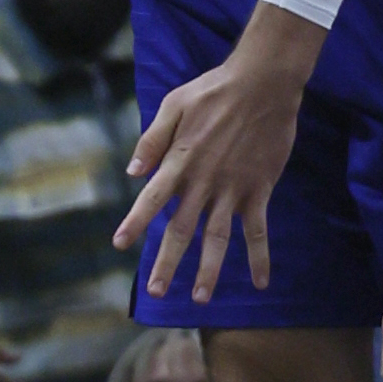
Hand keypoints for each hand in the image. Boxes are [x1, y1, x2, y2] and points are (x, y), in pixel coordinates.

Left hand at [114, 5, 319, 301]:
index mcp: (180, 160)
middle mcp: (204, 181)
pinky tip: (261, 281)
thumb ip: (153, 138)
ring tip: (200, 299)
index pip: (152, 198)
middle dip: (167, 262)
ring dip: (208, 270)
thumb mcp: (175, 103)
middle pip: (182, 229)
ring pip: (217, 238)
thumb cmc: (215, 89)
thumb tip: (132, 171)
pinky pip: (258, 230)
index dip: (135, 222)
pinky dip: (260, 257)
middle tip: (155, 291)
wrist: (262, 82)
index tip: (120, 244)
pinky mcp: (258, 189)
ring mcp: (232, 189)